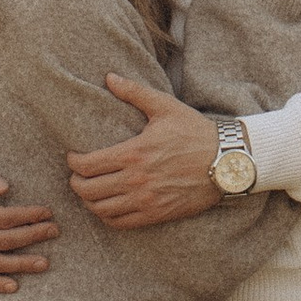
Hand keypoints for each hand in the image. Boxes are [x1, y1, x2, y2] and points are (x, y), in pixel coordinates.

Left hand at [67, 73, 223, 228]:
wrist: (227, 161)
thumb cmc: (196, 132)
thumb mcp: (165, 107)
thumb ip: (134, 92)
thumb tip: (110, 77)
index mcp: (133, 153)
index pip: (86, 165)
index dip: (73, 162)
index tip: (73, 157)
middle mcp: (136, 180)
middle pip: (87, 190)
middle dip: (76, 183)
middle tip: (77, 176)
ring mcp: (146, 201)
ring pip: (101, 209)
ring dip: (89, 202)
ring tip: (90, 192)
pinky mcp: (157, 214)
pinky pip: (121, 223)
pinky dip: (107, 217)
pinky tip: (108, 207)